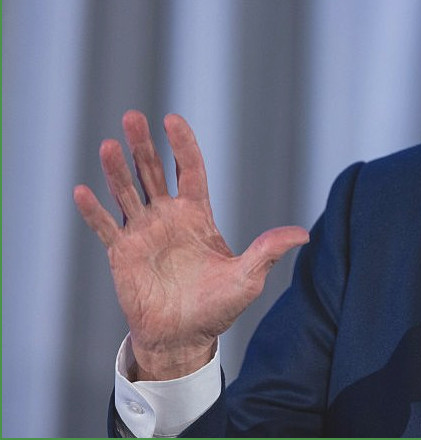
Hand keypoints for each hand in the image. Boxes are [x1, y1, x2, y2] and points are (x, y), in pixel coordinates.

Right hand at [73, 111, 308, 380]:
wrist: (184, 338)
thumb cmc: (218, 307)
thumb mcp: (248, 278)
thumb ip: (268, 251)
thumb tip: (304, 234)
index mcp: (197, 215)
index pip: (190, 170)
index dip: (182, 145)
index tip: (172, 120)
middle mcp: (167, 218)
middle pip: (153, 172)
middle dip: (143, 145)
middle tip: (132, 116)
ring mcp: (142, 234)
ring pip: (127, 193)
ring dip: (116, 170)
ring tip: (108, 145)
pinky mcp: (121, 254)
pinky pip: (105, 228)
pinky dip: (93, 211)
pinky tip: (81, 191)